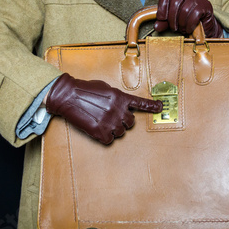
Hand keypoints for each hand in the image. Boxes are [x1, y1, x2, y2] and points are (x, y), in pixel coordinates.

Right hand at [46, 73, 162, 144]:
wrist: (68, 96)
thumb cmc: (85, 89)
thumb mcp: (105, 88)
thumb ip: (116, 97)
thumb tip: (120, 105)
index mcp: (120, 98)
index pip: (140, 103)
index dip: (151, 106)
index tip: (160, 107)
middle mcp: (118, 110)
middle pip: (131, 122)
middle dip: (124, 121)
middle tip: (113, 118)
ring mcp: (109, 122)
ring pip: (121, 132)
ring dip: (114, 129)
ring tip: (103, 122)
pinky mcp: (100, 132)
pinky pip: (109, 140)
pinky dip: (105, 137)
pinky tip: (97, 129)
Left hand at [154, 0, 222, 36]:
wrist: (205, 23)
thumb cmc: (186, 19)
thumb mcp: (173, 19)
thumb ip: (164, 22)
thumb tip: (156, 26)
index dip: (161, 7)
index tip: (161, 19)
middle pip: (175, 3)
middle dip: (171, 19)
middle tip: (173, 28)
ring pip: (184, 10)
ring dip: (181, 23)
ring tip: (181, 29)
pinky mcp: (205, 6)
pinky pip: (194, 16)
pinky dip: (189, 25)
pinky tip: (188, 29)